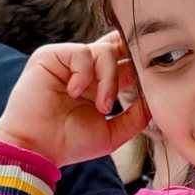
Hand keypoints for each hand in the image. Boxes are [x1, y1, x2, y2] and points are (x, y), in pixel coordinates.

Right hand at [0, 33, 149, 166]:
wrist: (37, 148)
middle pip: (116, 46)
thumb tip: (156, 101)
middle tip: (141, 72)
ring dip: (108, 81)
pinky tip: (75, 92)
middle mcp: (85, 70)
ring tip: (102, 106)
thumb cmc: (70, 143)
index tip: (153, 76)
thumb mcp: (113, 132)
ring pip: (105, 52)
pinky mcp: (51, 56)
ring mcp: (68, 62)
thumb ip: (136, 117)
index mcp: (99, 84)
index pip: (124, 62)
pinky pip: (82, 52)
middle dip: (131, 56)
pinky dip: (84, 74)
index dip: (140, 65)